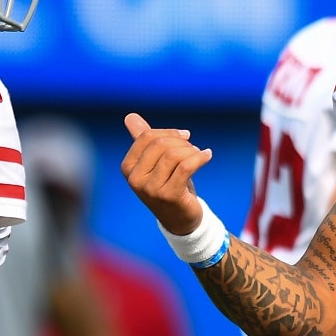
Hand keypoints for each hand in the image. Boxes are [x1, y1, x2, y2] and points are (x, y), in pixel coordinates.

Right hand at [121, 113, 211, 234]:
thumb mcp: (155, 162)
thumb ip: (142, 140)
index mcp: (128, 168)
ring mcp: (151, 189)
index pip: (146, 137)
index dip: (169, 132)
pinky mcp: (169, 195)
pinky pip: (186, 166)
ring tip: (199, 154)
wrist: (180, 219)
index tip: (184, 136)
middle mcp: (135, 179)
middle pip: (160, 145)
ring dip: (192, 151)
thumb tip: (130, 116)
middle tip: (193, 148)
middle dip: (181, 142)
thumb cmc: (168, 185)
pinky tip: (208, 156)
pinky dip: (200, 158)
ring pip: (174, 155)